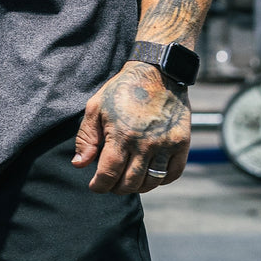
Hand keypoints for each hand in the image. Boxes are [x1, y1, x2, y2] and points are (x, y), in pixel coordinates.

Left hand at [72, 60, 189, 193]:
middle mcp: (145, 143)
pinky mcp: (182, 143)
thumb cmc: (122, 90)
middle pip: (130, 182)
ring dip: (138, 187)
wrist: (157, 72)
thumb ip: (86, 138)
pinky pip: (173, 174)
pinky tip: (150, 175)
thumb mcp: (96, 108)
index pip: (109, 174)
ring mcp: (166, 144)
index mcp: (122, 134)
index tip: (95, 186)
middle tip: (111, 184)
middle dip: (116, 188)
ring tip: (129, 181)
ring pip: (151, 182)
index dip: (99, 185)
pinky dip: (161, 181)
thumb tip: (79, 165)